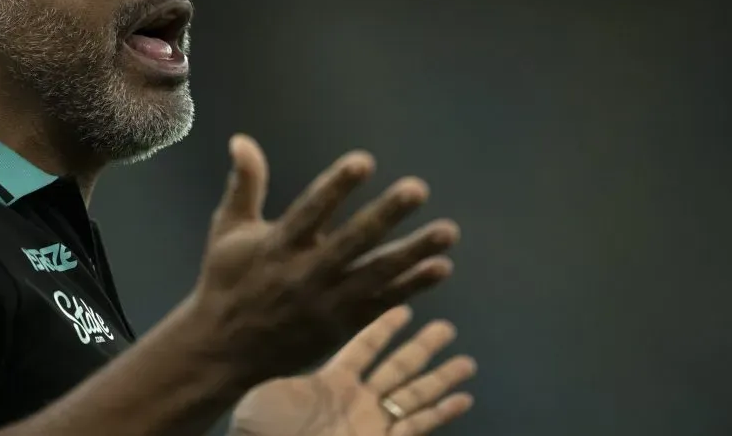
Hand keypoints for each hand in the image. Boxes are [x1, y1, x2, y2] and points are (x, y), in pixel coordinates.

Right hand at [190, 134, 459, 381]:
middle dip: (386, 215)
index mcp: (277, 246)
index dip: (336, 186)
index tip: (364, 160)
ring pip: (376, 274)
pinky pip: (383, 303)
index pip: (310, 211)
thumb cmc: (227, 281)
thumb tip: (242, 139)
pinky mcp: (342, 326)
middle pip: (352, 241)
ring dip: (414, 253)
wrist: (224, 352)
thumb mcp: (228, 230)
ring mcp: (327, 303)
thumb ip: (245, 184)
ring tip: (448, 231)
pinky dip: (412, 287)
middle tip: (417, 188)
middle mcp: (305, 274)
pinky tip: (441, 267)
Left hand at [231, 306, 475, 435]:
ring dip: (440, 378)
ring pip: (413, 394)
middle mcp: (355, 399)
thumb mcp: (269, 393)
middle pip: (397, 367)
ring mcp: (370, 422)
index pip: (362, 347)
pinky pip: (416, 426)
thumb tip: (281, 328)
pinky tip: (464, 400)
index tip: (404, 307)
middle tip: (447, 327)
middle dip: (422, 348)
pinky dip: (441, 413)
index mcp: (328, 382)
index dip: (382, 326)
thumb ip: (287, 367)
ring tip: (467, 361)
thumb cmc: (264, 429)